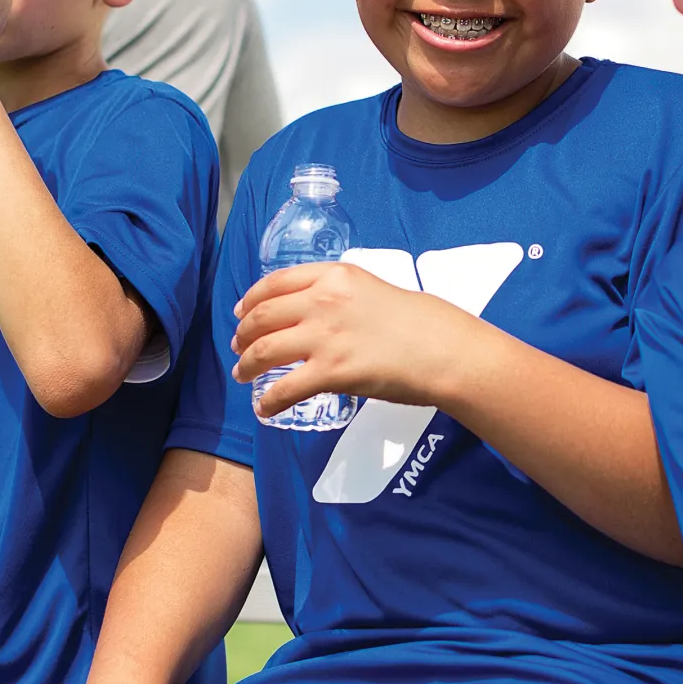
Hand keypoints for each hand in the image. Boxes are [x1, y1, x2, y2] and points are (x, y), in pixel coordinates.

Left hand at [231, 261, 478, 416]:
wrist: (444, 349)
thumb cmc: (421, 323)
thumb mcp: (374, 289)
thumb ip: (342, 295)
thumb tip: (319, 313)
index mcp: (335, 275)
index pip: (276, 282)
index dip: (251, 299)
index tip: (241, 312)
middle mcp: (323, 300)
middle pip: (263, 316)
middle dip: (243, 334)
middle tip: (238, 347)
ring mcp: (325, 337)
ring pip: (264, 351)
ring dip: (246, 365)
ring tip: (242, 375)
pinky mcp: (331, 373)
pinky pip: (284, 389)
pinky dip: (267, 401)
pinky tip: (264, 408)